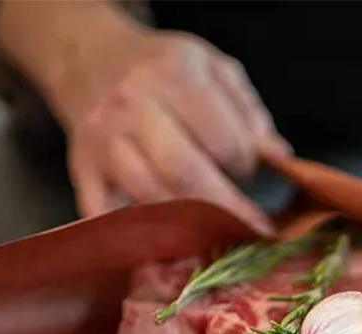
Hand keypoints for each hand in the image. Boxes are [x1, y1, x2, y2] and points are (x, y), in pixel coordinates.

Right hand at [0, 1, 286, 233]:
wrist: (91, 57)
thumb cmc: (165, 70)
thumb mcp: (215, 71)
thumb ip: (250, 114)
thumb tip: (279, 159)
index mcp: (175, 75)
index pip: (224, 142)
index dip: (246, 168)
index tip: (253, 179)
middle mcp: (133, 104)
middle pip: (186, 175)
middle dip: (228, 211)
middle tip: (253, 231)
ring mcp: (103, 140)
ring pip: (151, 199)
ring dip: (190, 228)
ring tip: (217, 238)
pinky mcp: (83, 169)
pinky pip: (109, 216)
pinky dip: (139, 239)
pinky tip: (170, 247)